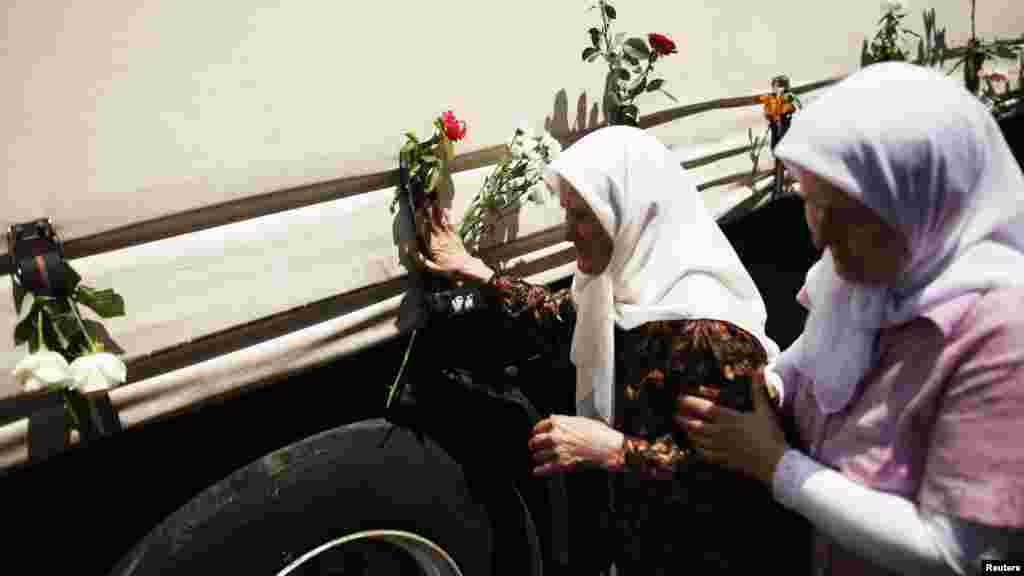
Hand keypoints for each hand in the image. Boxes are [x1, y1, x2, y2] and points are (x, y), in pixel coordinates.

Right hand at [415, 204, 492, 283]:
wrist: (464, 267)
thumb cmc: (446, 269)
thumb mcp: (430, 268)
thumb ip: (419, 258)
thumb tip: (409, 248)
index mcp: (432, 246)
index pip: (424, 230)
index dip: (421, 220)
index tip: (418, 211)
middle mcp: (440, 238)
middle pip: (431, 222)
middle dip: (427, 210)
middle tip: (423, 199)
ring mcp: (448, 235)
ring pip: (440, 220)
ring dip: (436, 209)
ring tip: (432, 199)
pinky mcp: (455, 235)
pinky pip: (451, 223)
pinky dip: (448, 216)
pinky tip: (445, 208)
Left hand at [527, 415, 624, 475]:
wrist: (608, 447)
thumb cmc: (599, 433)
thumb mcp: (581, 420)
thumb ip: (565, 421)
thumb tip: (556, 420)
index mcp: (559, 423)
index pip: (540, 426)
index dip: (537, 431)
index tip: (536, 434)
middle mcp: (555, 435)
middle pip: (536, 441)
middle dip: (534, 444)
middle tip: (534, 446)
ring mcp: (558, 450)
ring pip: (539, 455)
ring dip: (538, 457)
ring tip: (538, 458)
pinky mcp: (562, 464)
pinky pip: (545, 468)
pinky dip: (539, 471)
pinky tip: (537, 471)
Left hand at [676, 369, 788, 485]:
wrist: (776, 464)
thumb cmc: (771, 435)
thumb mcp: (765, 410)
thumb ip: (758, 390)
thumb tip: (759, 369)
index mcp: (730, 419)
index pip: (705, 409)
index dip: (690, 403)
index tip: (680, 399)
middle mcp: (722, 433)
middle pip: (696, 425)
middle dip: (684, 419)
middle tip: (675, 414)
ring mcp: (722, 448)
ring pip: (699, 439)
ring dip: (689, 433)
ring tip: (682, 427)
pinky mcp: (725, 460)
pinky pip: (706, 454)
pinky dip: (698, 449)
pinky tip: (695, 446)